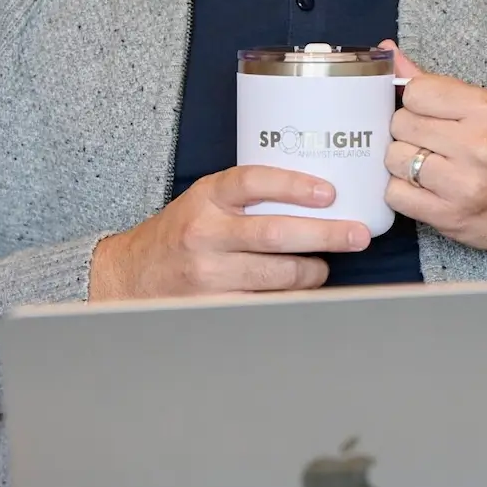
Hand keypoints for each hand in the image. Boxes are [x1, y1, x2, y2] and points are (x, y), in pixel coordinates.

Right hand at [88, 166, 369, 300]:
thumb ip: (246, 197)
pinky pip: (266, 303)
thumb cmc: (181, 233)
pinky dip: (291, 297)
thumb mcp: (204, 201)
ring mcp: (210, 273)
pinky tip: (301, 291)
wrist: (130, 277)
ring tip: (321, 266)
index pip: (253, 181)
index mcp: (207, 197)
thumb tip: (316, 197)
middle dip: (326, 235)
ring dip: (312, 270)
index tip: (328, 193)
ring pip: (278, 274)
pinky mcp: (214, 305)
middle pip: (277, 233)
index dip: (294, 185)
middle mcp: (206, 233)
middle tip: (356, 235)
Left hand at [379, 42, 486, 265]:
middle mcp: (474, 144)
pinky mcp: (449, 216)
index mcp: (485, 110)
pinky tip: (424, 189)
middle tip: (430, 142)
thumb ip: (436, 84)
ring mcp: (461, 183)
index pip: (415, 92)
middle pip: (400, 124)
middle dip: (408, 132)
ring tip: (428, 166)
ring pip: (393, 159)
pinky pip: (396, 195)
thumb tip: (388, 52)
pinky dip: (403, 192)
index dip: (415, 102)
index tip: (428, 114)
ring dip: (403, 162)